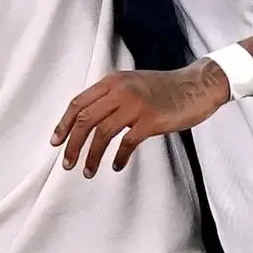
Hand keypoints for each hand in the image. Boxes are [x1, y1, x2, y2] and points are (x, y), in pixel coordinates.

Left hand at [52, 59, 229, 176]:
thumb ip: (111, 96)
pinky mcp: (151, 120)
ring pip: (102, 133)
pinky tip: (117, 166)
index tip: (56, 142)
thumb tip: (89, 120)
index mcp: (112, 81)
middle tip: (67, 163)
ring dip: (91, 155)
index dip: (64, 124)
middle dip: (73, 144)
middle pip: (85, 119)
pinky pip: (127, 143)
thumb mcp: (132, 83)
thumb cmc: (165, 88)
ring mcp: (135, 104)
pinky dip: (119, 157)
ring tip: (87, 171)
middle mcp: (120, 90)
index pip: (78, 103)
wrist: (197, 86)